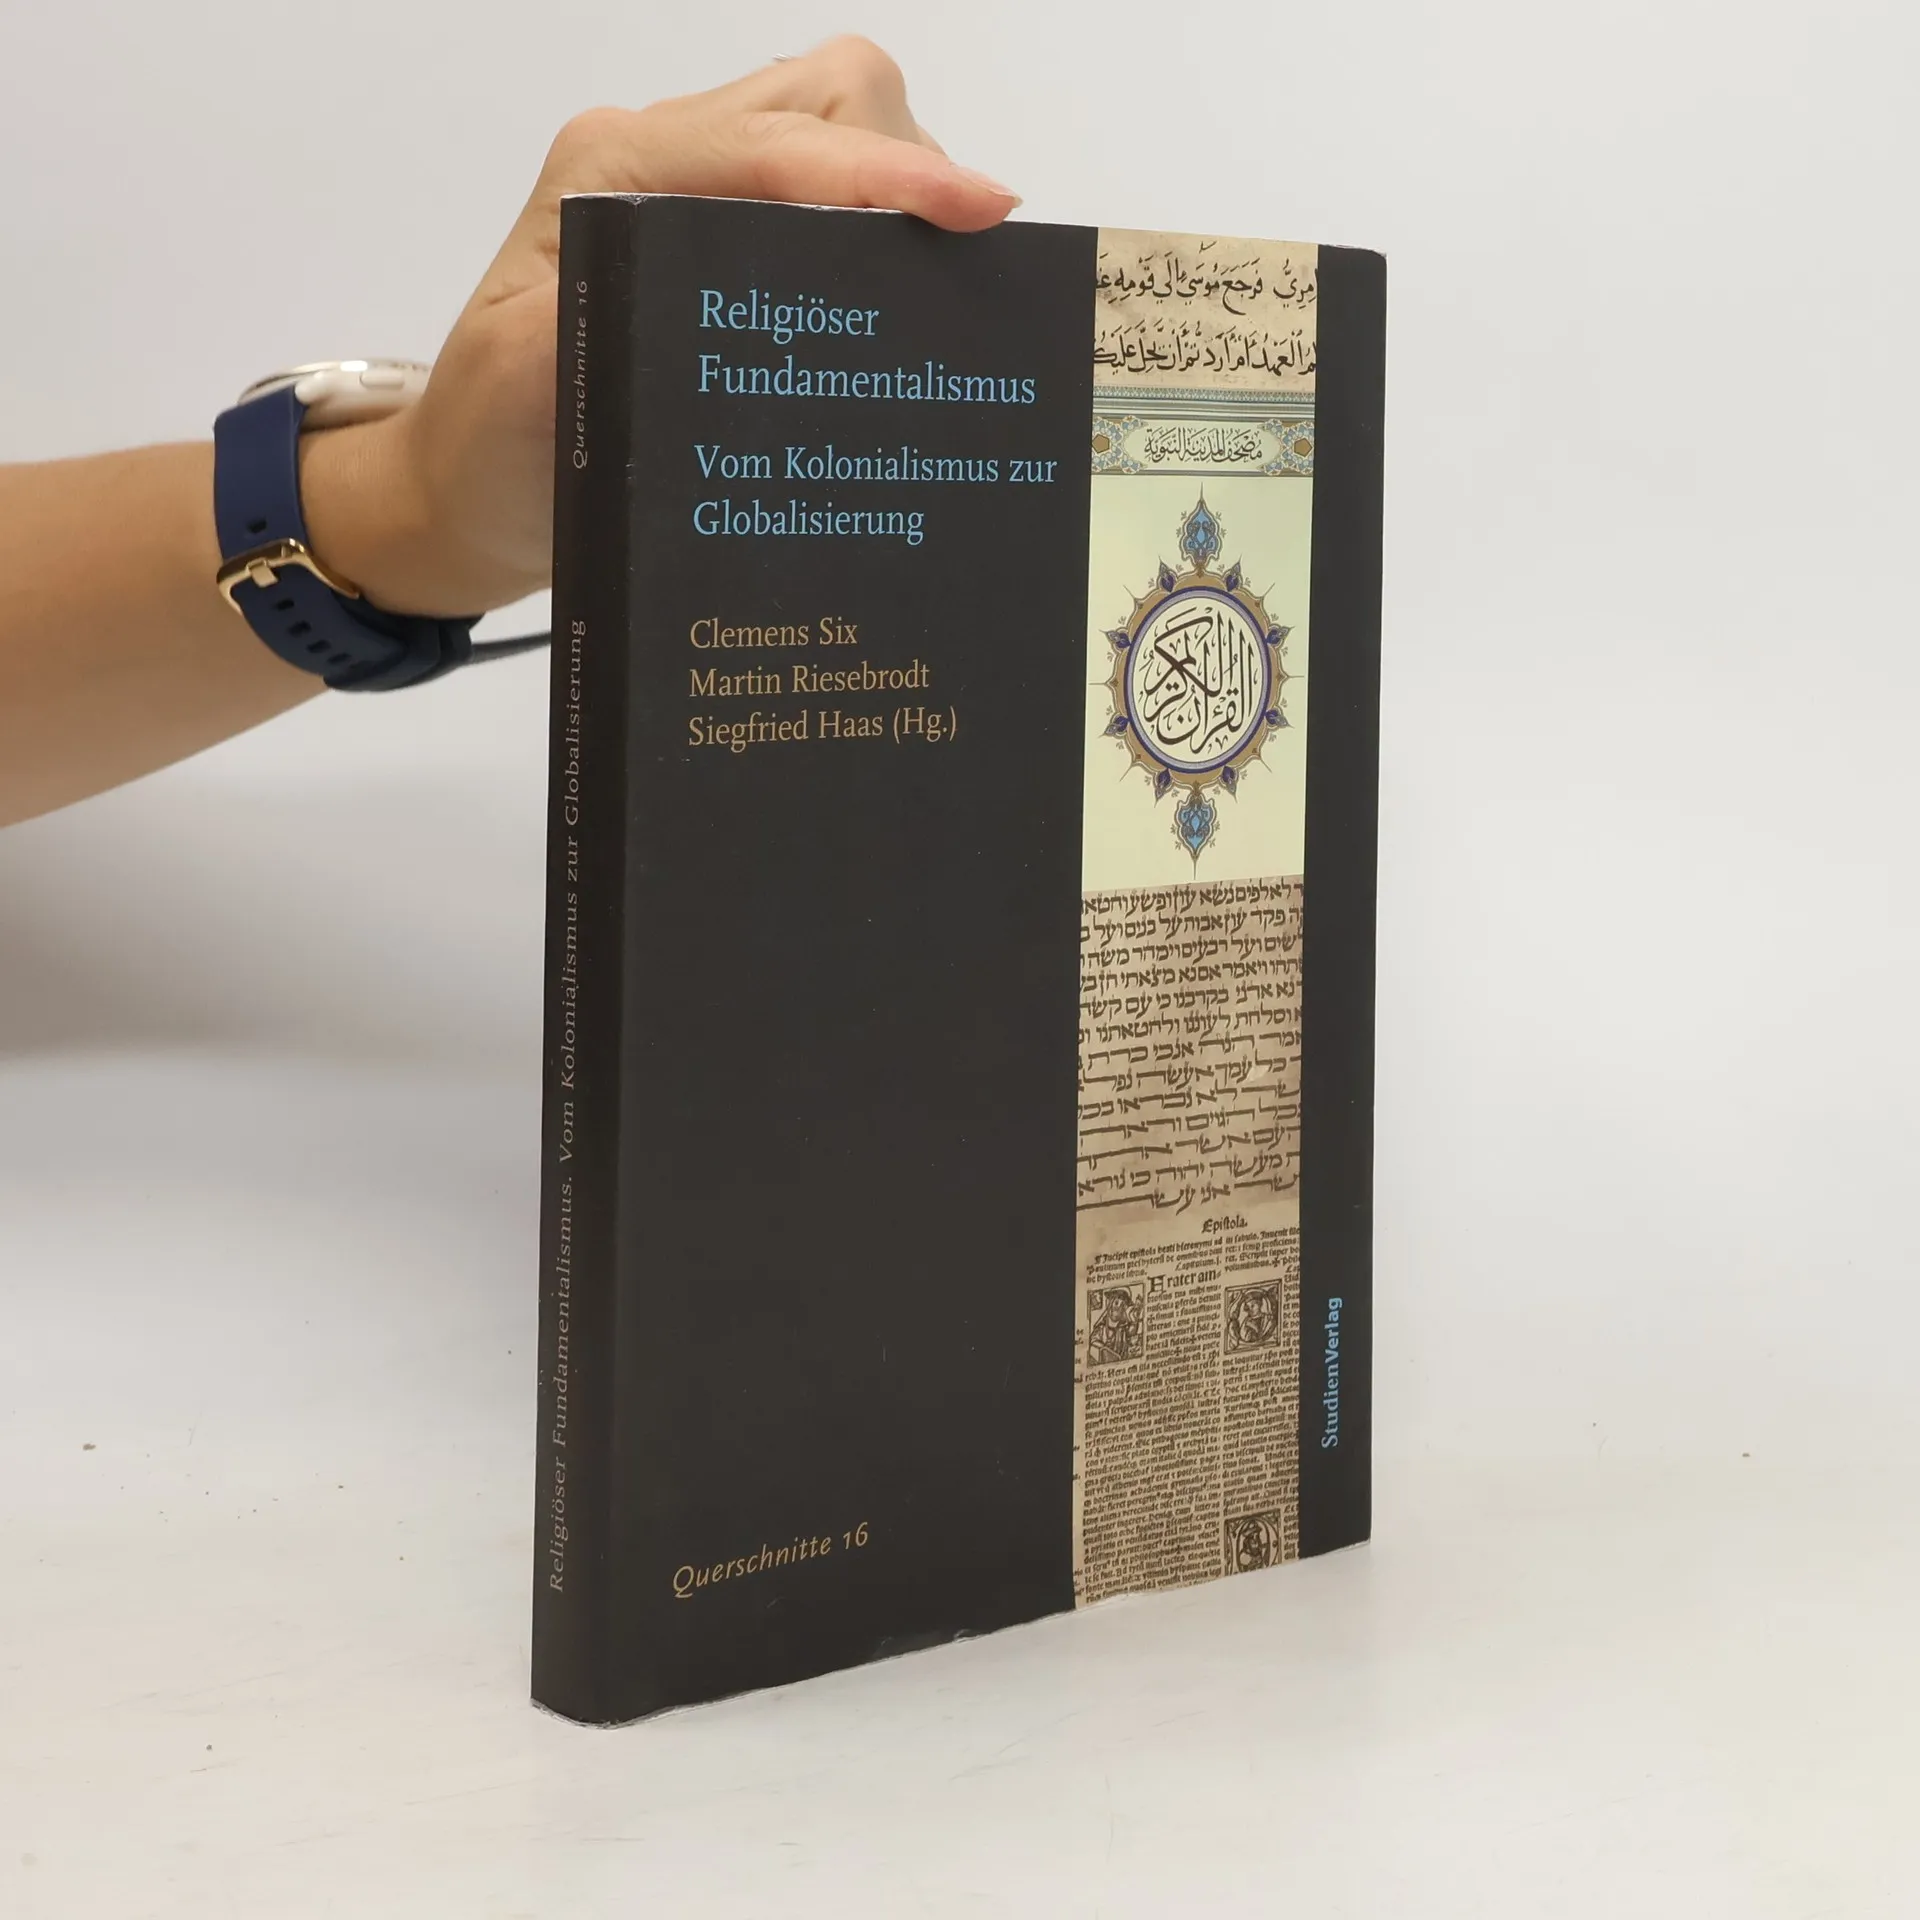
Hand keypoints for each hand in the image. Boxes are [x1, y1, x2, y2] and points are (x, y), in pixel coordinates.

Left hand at [301, 37, 1019, 617]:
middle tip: (950, 276)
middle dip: (904, 169)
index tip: (981, 214)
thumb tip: (739, 278)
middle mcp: (662, 159)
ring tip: (933, 294)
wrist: (463, 497)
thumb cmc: (488, 448)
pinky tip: (904, 307)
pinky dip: (883, 235)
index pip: (778, 143)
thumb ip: (615, 315)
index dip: (887, 175)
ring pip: (840, 132)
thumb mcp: (525, 385)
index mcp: (614, 171)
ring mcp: (697, 193)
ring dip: (900, 197)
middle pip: (828, 99)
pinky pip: (828, 199)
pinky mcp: (721, 239)